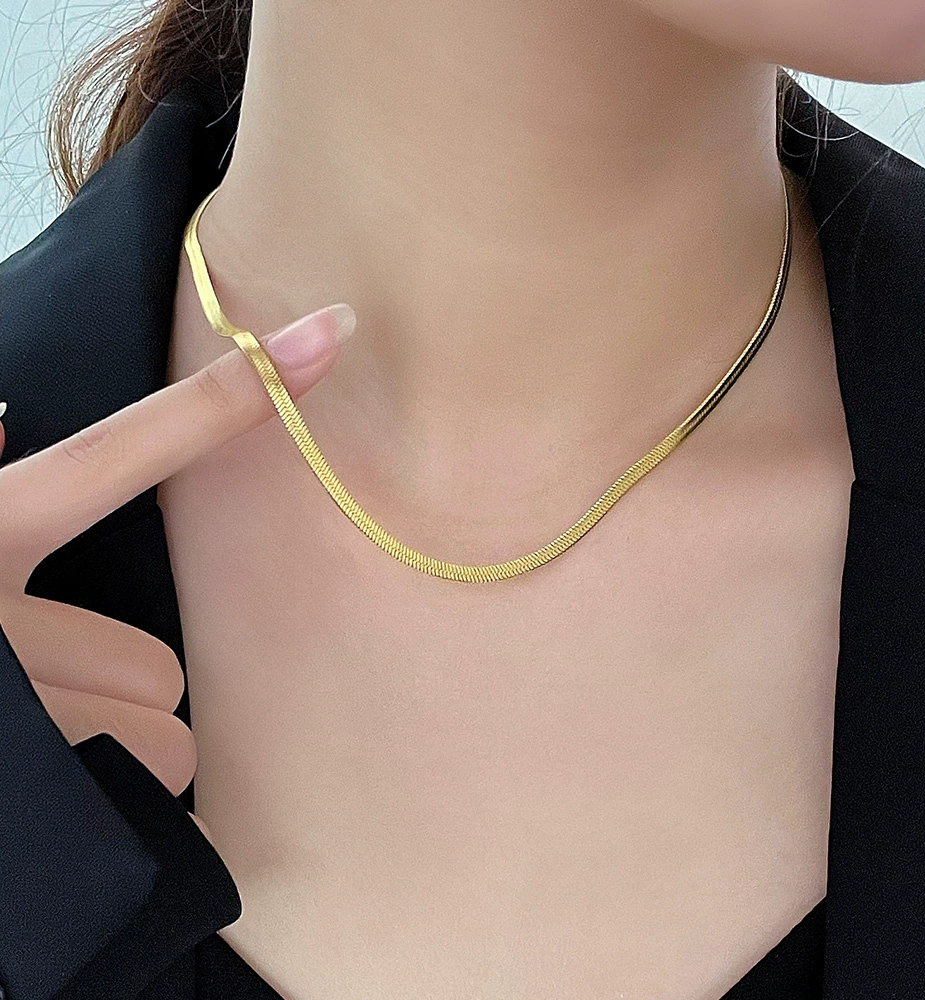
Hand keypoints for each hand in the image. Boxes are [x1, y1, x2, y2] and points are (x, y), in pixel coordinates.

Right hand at [0, 302, 354, 843]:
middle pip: (162, 661)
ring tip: (31, 750)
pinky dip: (110, 800)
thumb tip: (10, 424)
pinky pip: (145, 791)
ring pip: (163, 734)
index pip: (126, 450)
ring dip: (112, 747)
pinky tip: (47, 801)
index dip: (233, 394)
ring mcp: (19, 715)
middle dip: (113, 686)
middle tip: (33, 693)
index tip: (331, 331)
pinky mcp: (39, 797)